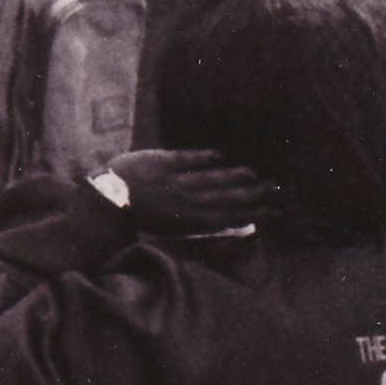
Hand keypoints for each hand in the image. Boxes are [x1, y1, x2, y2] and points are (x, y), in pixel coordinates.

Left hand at [106, 147, 270, 232]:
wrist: (110, 199)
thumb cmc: (147, 215)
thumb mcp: (178, 229)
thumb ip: (208, 226)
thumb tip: (239, 227)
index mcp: (191, 220)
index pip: (230, 217)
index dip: (253, 214)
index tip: (274, 210)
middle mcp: (188, 201)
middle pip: (227, 197)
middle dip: (253, 194)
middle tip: (275, 189)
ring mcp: (176, 181)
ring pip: (212, 178)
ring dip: (235, 175)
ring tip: (253, 174)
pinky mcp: (163, 162)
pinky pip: (189, 159)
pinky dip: (206, 157)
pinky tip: (221, 155)